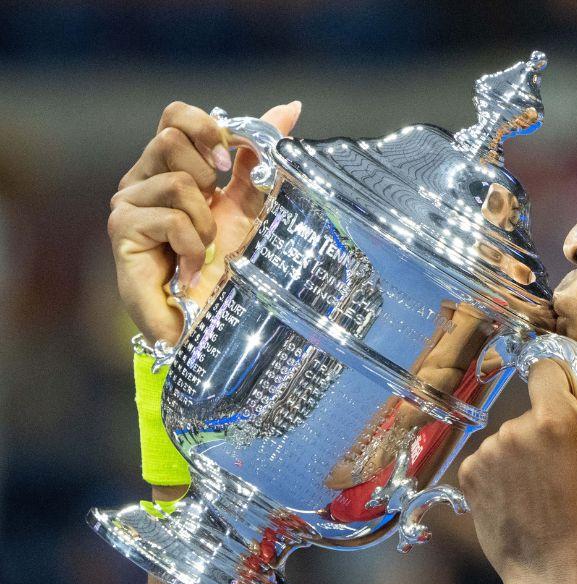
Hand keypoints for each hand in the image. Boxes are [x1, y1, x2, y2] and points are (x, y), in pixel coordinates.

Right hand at [108, 100, 301, 343]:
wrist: (214, 319)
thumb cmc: (229, 266)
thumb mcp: (252, 203)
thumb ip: (261, 155)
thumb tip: (291, 107)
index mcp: (171, 167)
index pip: (175, 115)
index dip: (205, 126)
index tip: (227, 162)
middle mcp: (143, 179)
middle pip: (171, 138)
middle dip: (208, 178)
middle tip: (212, 216)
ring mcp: (128, 204)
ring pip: (177, 180)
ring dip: (205, 220)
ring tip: (205, 249)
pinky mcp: (121, 230)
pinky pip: (170, 217)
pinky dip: (194, 245)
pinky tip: (192, 268)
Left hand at [459, 359, 576, 583]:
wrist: (554, 575)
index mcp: (555, 420)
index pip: (545, 368)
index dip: (557, 381)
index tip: (563, 398)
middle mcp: (515, 428)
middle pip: (529, 411)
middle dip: (542, 430)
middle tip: (558, 465)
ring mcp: (488, 452)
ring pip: (509, 438)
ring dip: (520, 455)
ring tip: (537, 491)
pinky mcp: (469, 475)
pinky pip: (489, 460)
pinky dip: (500, 474)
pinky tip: (517, 499)